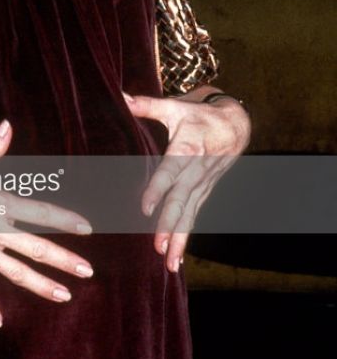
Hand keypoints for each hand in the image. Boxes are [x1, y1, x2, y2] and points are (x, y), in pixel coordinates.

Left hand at [123, 91, 250, 271]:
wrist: (236, 124)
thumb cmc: (198, 115)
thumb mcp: (174, 106)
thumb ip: (146, 105)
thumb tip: (121, 96)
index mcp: (187, 148)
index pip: (170, 172)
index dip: (158, 189)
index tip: (145, 207)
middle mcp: (196, 171)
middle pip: (182, 200)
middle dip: (170, 225)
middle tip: (158, 246)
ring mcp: (202, 185)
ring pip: (190, 215)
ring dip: (180, 240)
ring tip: (169, 262)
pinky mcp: (204, 193)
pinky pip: (194, 218)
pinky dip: (186, 239)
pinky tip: (176, 259)